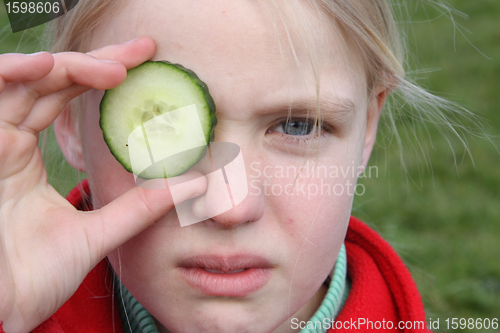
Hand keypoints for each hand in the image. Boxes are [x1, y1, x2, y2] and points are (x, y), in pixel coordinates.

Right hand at [0, 37, 206, 332]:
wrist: (0, 314)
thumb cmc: (32, 277)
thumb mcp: (97, 233)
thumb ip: (140, 208)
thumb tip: (194, 186)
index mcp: (27, 156)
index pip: (66, 98)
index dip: (102, 75)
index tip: (145, 62)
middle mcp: (6, 141)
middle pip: (50, 81)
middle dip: (97, 61)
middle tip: (142, 51)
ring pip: (20, 80)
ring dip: (63, 65)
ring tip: (111, 68)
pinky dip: (14, 75)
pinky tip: (48, 68)